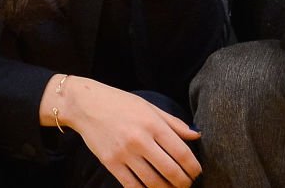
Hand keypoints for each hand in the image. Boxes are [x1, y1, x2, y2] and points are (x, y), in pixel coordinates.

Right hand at [44, 76, 200, 186]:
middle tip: (188, 185)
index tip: (197, 172)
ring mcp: (124, 153)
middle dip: (183, 182)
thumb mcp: (150, 107)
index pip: (180, 151)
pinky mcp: (111, 163)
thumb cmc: (122, 103)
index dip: (192, 166)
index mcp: (153, 124)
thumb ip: (174, 123)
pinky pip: (132, 185)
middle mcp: (140, 140)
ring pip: (152, 182)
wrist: (87, 105)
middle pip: (169, 170)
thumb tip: (196, 136)